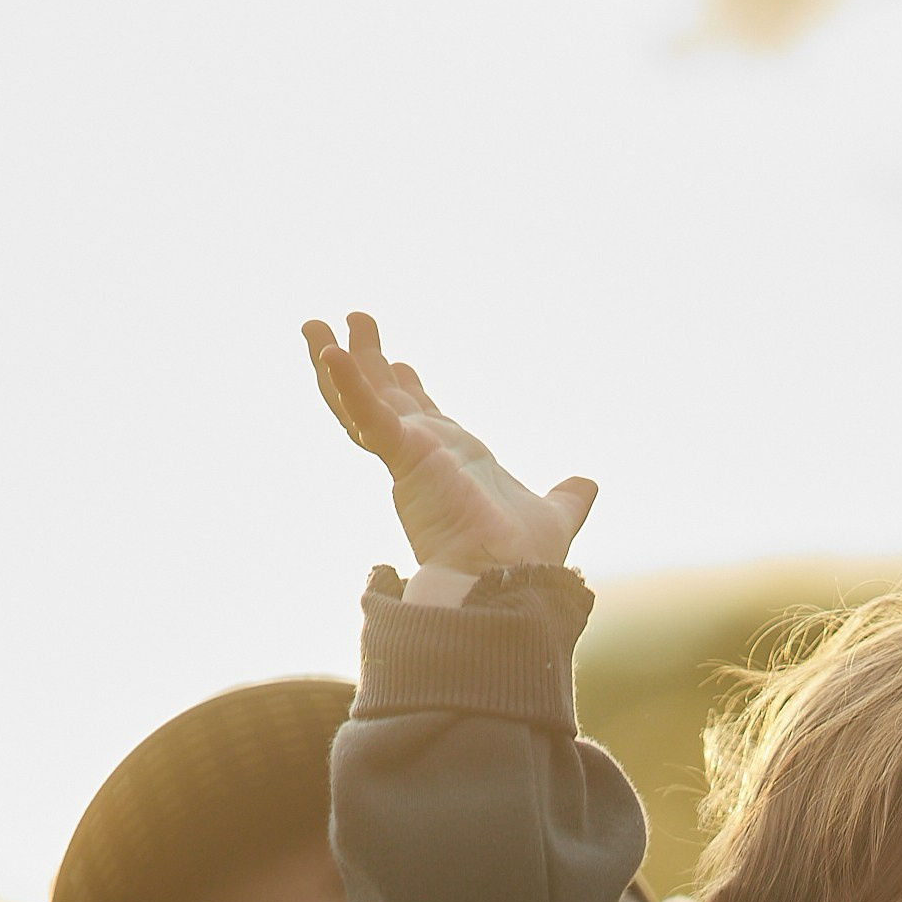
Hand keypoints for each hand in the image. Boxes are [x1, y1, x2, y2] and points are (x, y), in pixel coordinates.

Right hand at [302, 310, 596, 574]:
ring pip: (359, 401)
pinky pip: (368, 416)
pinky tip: (331, 356)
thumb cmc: (524, 559)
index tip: (401, 362)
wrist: (509, 580)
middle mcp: (423, 456)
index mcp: (449, 463)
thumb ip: (567, 499)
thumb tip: (587, 486)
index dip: (408, 388)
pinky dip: (349, 386)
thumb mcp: (554, 515)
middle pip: (383, 399)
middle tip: (354, 321)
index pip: (419, 417)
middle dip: (365, 361)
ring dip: (338, 363)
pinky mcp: (405, 458)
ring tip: (314, 326)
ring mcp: (409, 456)